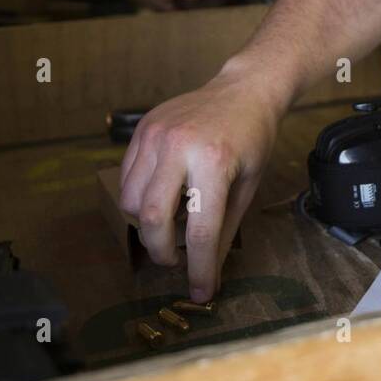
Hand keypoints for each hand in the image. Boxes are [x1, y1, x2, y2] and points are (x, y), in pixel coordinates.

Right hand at [119, 67, 281, 299]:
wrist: (245, 89)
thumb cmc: (253, 138)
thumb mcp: (248, 186)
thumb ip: (225, 229)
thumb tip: (208, 273)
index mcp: (215, 162)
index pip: (199, 231)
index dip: (198, 269)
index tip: (200, 291)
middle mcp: (180, 146)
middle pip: (151, 218)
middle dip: (160, 251)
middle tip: (174, 260)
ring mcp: (156, 135)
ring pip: (130, 200)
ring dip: (146, 225)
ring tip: (172, 223)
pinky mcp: (142, 130)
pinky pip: (127, 177)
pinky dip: (138, 198)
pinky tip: (163, 196)